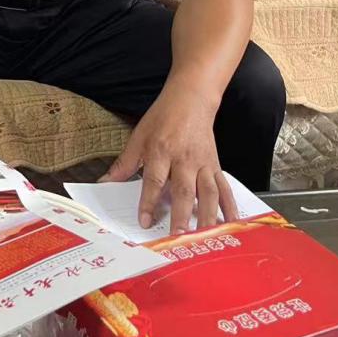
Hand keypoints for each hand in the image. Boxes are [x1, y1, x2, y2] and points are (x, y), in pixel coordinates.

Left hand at [101, 86, 238, 233]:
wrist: (190, 100)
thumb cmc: (163, 118)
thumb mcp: (138, 137)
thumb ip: (124, 163)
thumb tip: (106, 182)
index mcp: (161, 151)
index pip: (153, 181)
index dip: (148, 202)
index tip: (145, 221)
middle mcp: (184, 159)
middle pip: (183, 190)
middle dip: (181, 215)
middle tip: (178, 236)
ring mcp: (203, 163)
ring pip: (207, 193)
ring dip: (206, 216)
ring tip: (204, 237)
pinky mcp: (215, 166)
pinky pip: (224, 188)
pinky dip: (230, 207)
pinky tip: (231, 223)